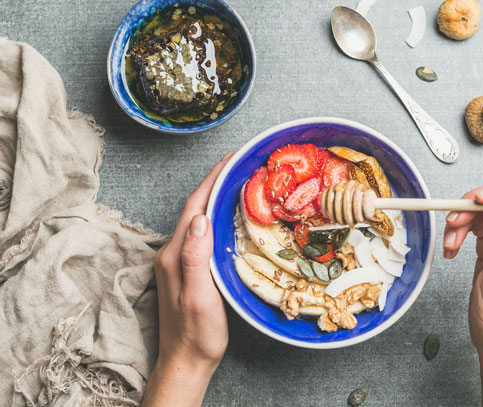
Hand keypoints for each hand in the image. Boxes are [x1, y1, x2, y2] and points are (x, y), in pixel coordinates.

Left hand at [143, 152, 233, 406]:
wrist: (185, 362)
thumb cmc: (197, 335)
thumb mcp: (200, 298)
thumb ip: (196, 258)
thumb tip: (200, 219)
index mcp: (174, 255)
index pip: (194, 207)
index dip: (211, 181)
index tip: (229, 160)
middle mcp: (171, 253)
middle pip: (193, 209)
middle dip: (214, 183)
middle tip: (239, 167)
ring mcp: (176, 261)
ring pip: (196, 220)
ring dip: (214, 199)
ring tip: (237, 184)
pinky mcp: (184, 269)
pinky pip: (200, 234)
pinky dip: (214, 218)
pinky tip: (228, 218)